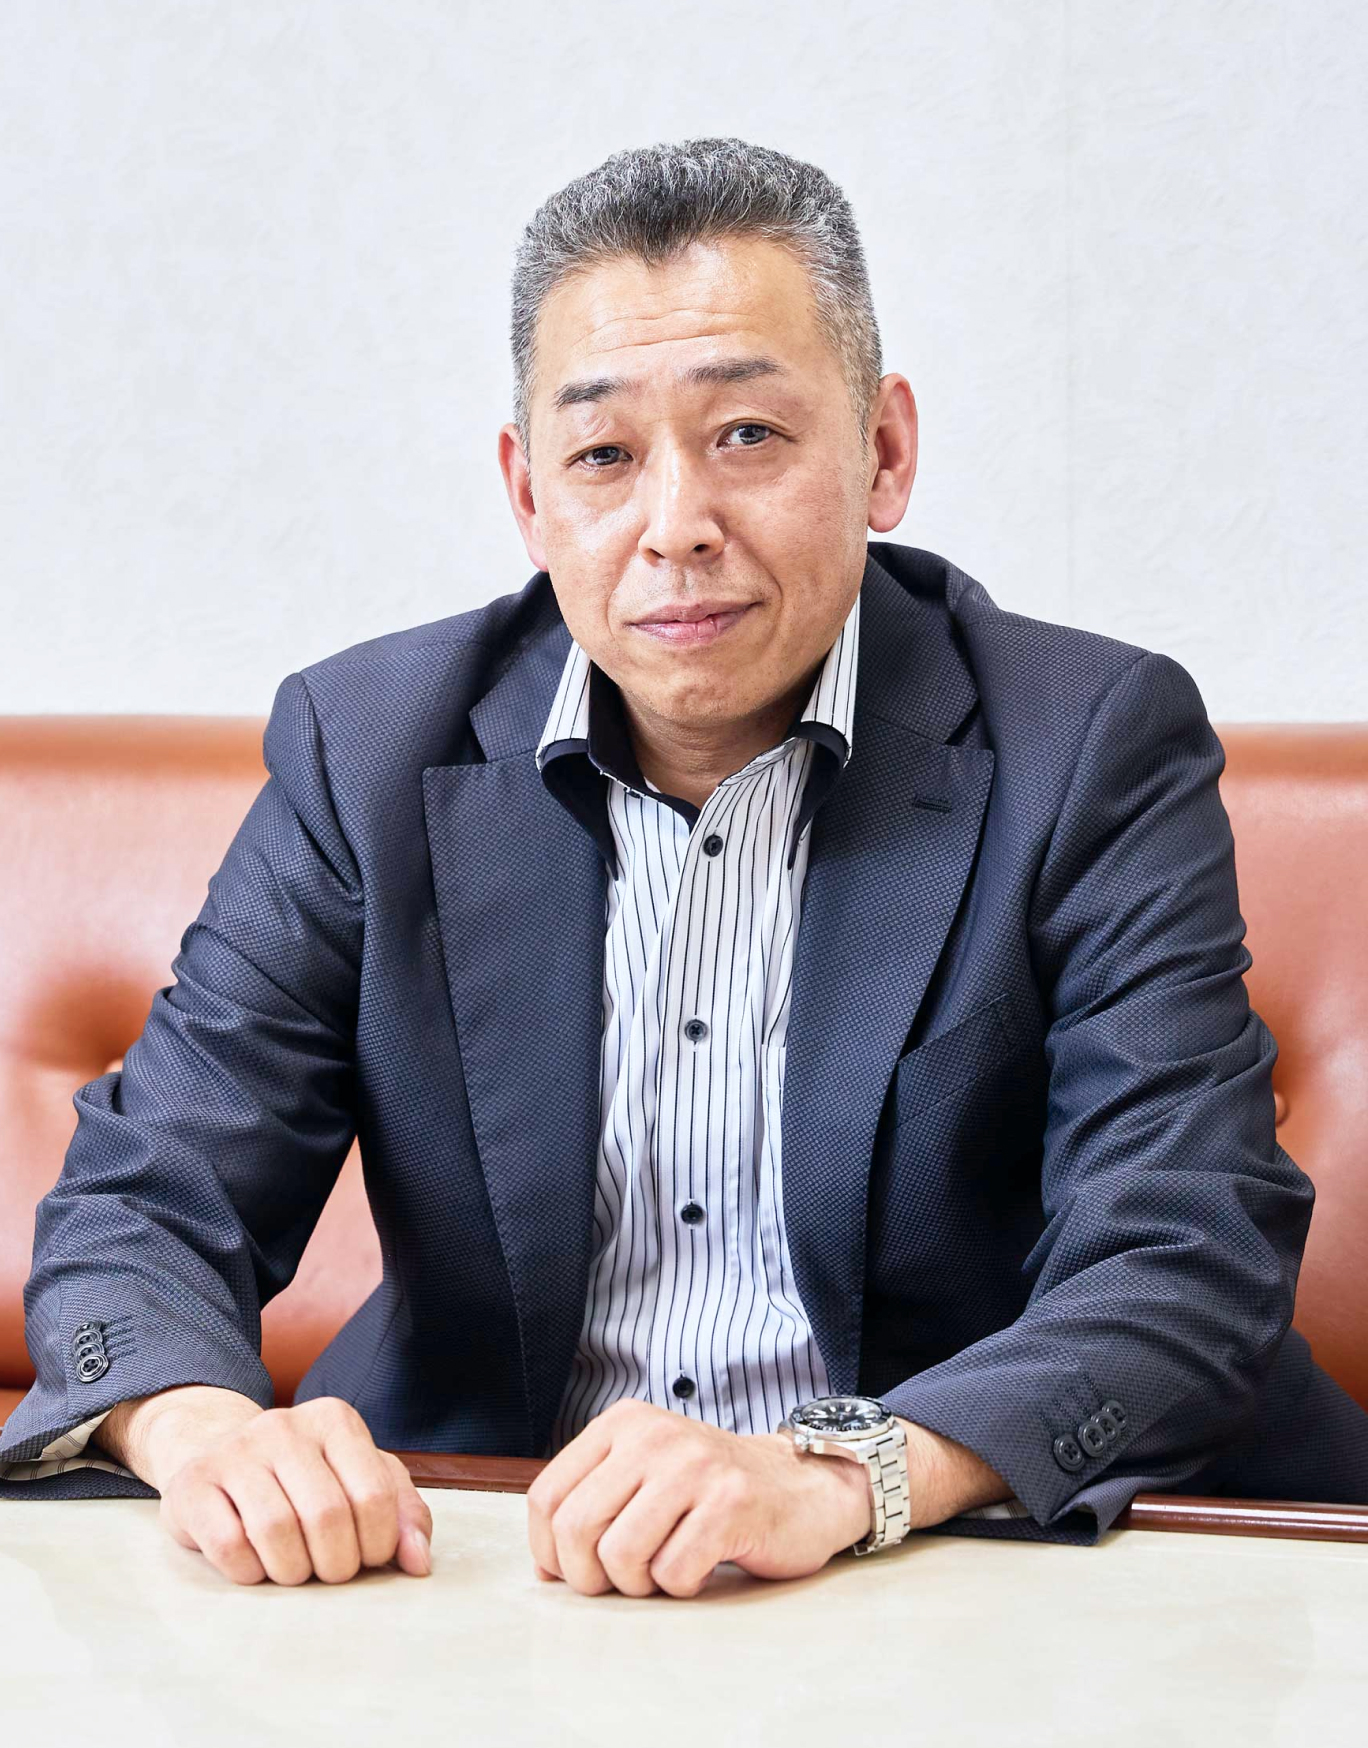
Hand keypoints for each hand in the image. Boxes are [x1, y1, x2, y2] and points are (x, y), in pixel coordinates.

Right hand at [142, 1394, 433, 1585]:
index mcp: (335, 1420)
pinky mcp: (193, 1484)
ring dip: (293, 1571)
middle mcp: (284, 1426)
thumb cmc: (305, 1478)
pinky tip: (255, 1564)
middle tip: (329, 1571)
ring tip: (294, 1569)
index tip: (367, 1556)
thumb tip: (419, 1563)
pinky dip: (249, 1572)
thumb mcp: (360, 1480)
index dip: (378, 1544)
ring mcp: (235, 1451)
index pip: (375, 1495)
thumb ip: (402, 1514)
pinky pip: (229, 1546)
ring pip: (276, 1531)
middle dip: (336, 1564)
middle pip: (328, 1516)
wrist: (217, 1454)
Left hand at [525, 1398, 873, 1597]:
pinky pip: (673, 1573)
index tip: (573, 1572)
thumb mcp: (643, 1473)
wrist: (802, 1486)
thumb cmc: (711, 1493)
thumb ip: (593, 1502)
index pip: (546, 1496)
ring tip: (665, 1570)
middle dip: (590, 1577)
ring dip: (639, 1585)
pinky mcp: (730, 1504)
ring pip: (620, 1556)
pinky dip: (683, 1587)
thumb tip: (545, 1567)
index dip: (549, 1551)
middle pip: (576, 1529)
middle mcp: (654, 1435)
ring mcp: (695, 1466)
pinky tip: (703, 1564)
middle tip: (623, 1582)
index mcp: (623, 1423)